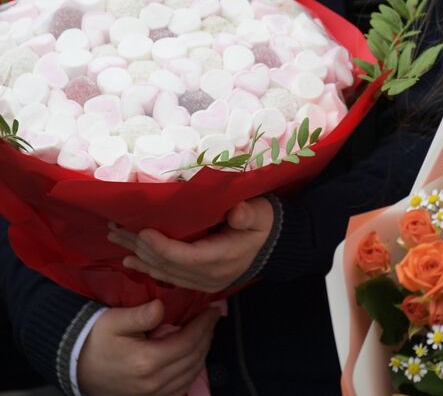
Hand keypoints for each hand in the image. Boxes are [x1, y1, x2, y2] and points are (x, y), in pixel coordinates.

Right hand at [76, 300, 219, 395]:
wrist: (77, 366)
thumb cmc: (97, 339)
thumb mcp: (114, 321)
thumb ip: (141, 315)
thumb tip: (162, 306)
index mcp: (147, 360)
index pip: (189, 340)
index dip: (204, 323)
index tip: (213, 309)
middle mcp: (153, 381)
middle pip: (194, 357)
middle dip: (207, 335)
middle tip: (211, 318)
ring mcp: (153, 394)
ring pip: (192, 373)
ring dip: (203, 352)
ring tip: (205, 333)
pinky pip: (182, 387)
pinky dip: (192, 370)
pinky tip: (193, 355)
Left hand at [108, 198, 274, 292]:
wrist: (273, 247)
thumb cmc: (265, 225)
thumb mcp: (262, 214)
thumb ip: (249, 214)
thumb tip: (237, 212)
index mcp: (222, 258)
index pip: (185, 256)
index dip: (162, 246)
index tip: (142, 231)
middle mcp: (208, 275)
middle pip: (167, 265)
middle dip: (140, 248)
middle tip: (116, 230)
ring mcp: (202, 282)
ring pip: (164, 272)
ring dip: (139, 257)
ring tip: (117, 241)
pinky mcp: (198, 282)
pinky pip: (168, 277)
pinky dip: (148, 268)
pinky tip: (131, 260)